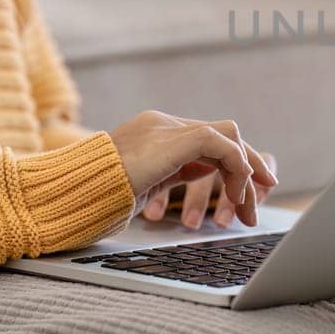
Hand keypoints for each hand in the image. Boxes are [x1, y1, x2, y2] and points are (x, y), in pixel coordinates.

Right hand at [107, 111, 277, 227]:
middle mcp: (163, 124)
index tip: (245, 191)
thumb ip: (170, 174)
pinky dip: (237, 166)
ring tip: (247, 208)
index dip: (231, 163)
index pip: (206, 139)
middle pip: (223, 134)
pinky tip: (238, 192)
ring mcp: (167, 128)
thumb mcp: (141, 185)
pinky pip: (222, 143)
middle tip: (262, 196)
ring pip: (228, 137)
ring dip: (245, 173)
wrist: (72, 192)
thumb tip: (196, 177)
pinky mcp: (173, 139)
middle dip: (248, 167)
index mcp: (155, 134)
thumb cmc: (96, 198)